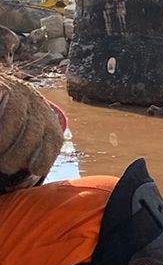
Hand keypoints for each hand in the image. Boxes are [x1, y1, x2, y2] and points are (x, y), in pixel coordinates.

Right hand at [0, 74, 64, 189]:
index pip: (54, 139)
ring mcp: (21, 94)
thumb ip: (26, 148)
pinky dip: (1, 130)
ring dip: (6, 141)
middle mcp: (37, 105)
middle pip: (36, 131)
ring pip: (18, 120)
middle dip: (21, 153)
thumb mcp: (23, 132)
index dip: (46, 156)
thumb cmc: (7, 118)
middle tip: (6, 167)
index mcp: (47, 119)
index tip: (35, 170)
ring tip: (0, 157)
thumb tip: (26, 178)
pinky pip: (7, 111)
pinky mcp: (4, 86)